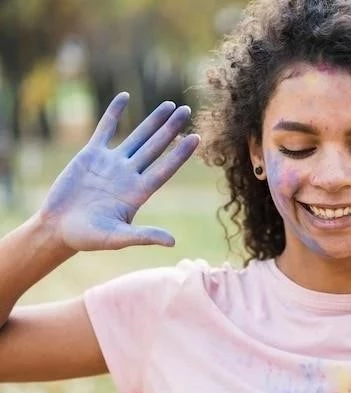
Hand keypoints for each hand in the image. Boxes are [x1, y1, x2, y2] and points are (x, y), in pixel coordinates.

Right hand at [39, 92, 198, 250]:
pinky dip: (114, 113)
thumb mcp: (117, 238)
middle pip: (155, 147)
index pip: (165, 169)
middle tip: (187, 110)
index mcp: (138, 192)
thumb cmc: (88, 238)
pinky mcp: (90, 155)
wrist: (58, 229)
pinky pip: (105, 129)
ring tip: (170, 105)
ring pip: (137, 136)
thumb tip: (173, 242)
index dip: (180, 154)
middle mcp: (129, 174)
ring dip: (153, 121)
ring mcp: (111, 163)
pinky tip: (124, 97)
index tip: (196, 138)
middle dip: (171, 129)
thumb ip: (143, 236)